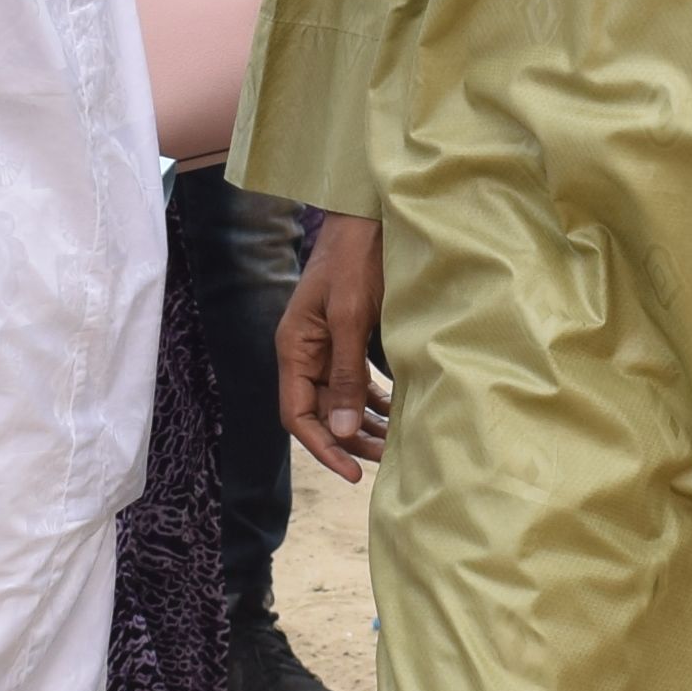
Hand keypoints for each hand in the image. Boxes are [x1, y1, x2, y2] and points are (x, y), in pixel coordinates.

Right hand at [277, 215, 389, 478]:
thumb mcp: (352, 317)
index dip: (323, 448)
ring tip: (397, 444)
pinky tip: (397, 413)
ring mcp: (326, 346)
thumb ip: (347, 375)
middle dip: (351, 441)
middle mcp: (306, 352)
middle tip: (388, 460)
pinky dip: (375, 402)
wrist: (369, 218)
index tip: (353, 473)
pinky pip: (357, 382)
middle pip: (320, 414)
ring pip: (340, 401)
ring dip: (365, 425)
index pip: (297, 416)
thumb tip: (341, 432)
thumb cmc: (356, 259)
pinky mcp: (348, 338)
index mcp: (294, 348)